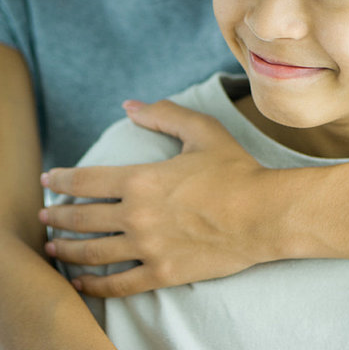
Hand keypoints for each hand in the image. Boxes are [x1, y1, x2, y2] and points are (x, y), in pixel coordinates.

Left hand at [39, 102, 285, 297]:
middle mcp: (136, 216)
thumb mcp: (201, 131)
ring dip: (67, 251)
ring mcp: (148, 249)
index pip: (85, 181)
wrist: (263, 214)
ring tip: (52, 249)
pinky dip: (94, 286)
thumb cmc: (233, 170)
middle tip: (44, 217)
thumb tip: (129, 105)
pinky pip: (119, 284)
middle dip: (57, 217)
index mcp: (141, 180)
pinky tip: (80, 283)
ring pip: (93, 253)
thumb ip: (163, 114)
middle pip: (82, 219)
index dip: (60, 180)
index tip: (47, 182)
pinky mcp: (163, 274)